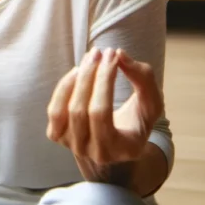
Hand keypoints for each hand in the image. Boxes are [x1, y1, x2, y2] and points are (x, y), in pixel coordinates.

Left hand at [46, 47, 162, 170]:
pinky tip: (78, 71)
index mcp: (121, 150)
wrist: (115, 143)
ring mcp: (72, 146)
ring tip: (91, 57)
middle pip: (81, 110)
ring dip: (77, 78)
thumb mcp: (150, 103)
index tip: (113, 54)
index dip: (104, 80)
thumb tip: (120, 54)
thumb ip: (144, 79)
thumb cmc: (135, 119)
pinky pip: (54, 110)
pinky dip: (64, 87)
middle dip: (90, 75)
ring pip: (65, 110)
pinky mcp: (57, 136)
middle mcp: (94, 153)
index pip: (101, 113)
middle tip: (99, 52)